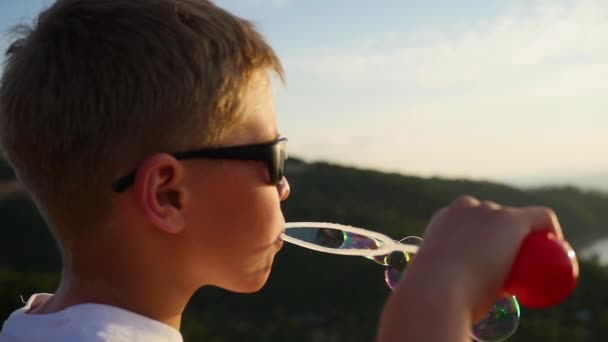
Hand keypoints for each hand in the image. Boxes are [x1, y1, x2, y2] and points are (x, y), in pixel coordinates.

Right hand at [376, 195, 562, 341]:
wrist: (435, 293)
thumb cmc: (432, 297)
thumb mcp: (435, 285)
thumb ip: (439, 283)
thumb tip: (440, 303)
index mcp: (443, 220)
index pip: (471, 222)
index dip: (486, 237)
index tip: (494, 260)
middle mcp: (463, 208)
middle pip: (493, 216)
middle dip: (503, 235)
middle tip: (514, 265)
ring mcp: (487, 212)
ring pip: (513, 218)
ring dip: (523, 236)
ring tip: (533, 260)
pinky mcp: (510, 220)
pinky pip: (539, 217)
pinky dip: (550, 229)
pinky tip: (556, 243)